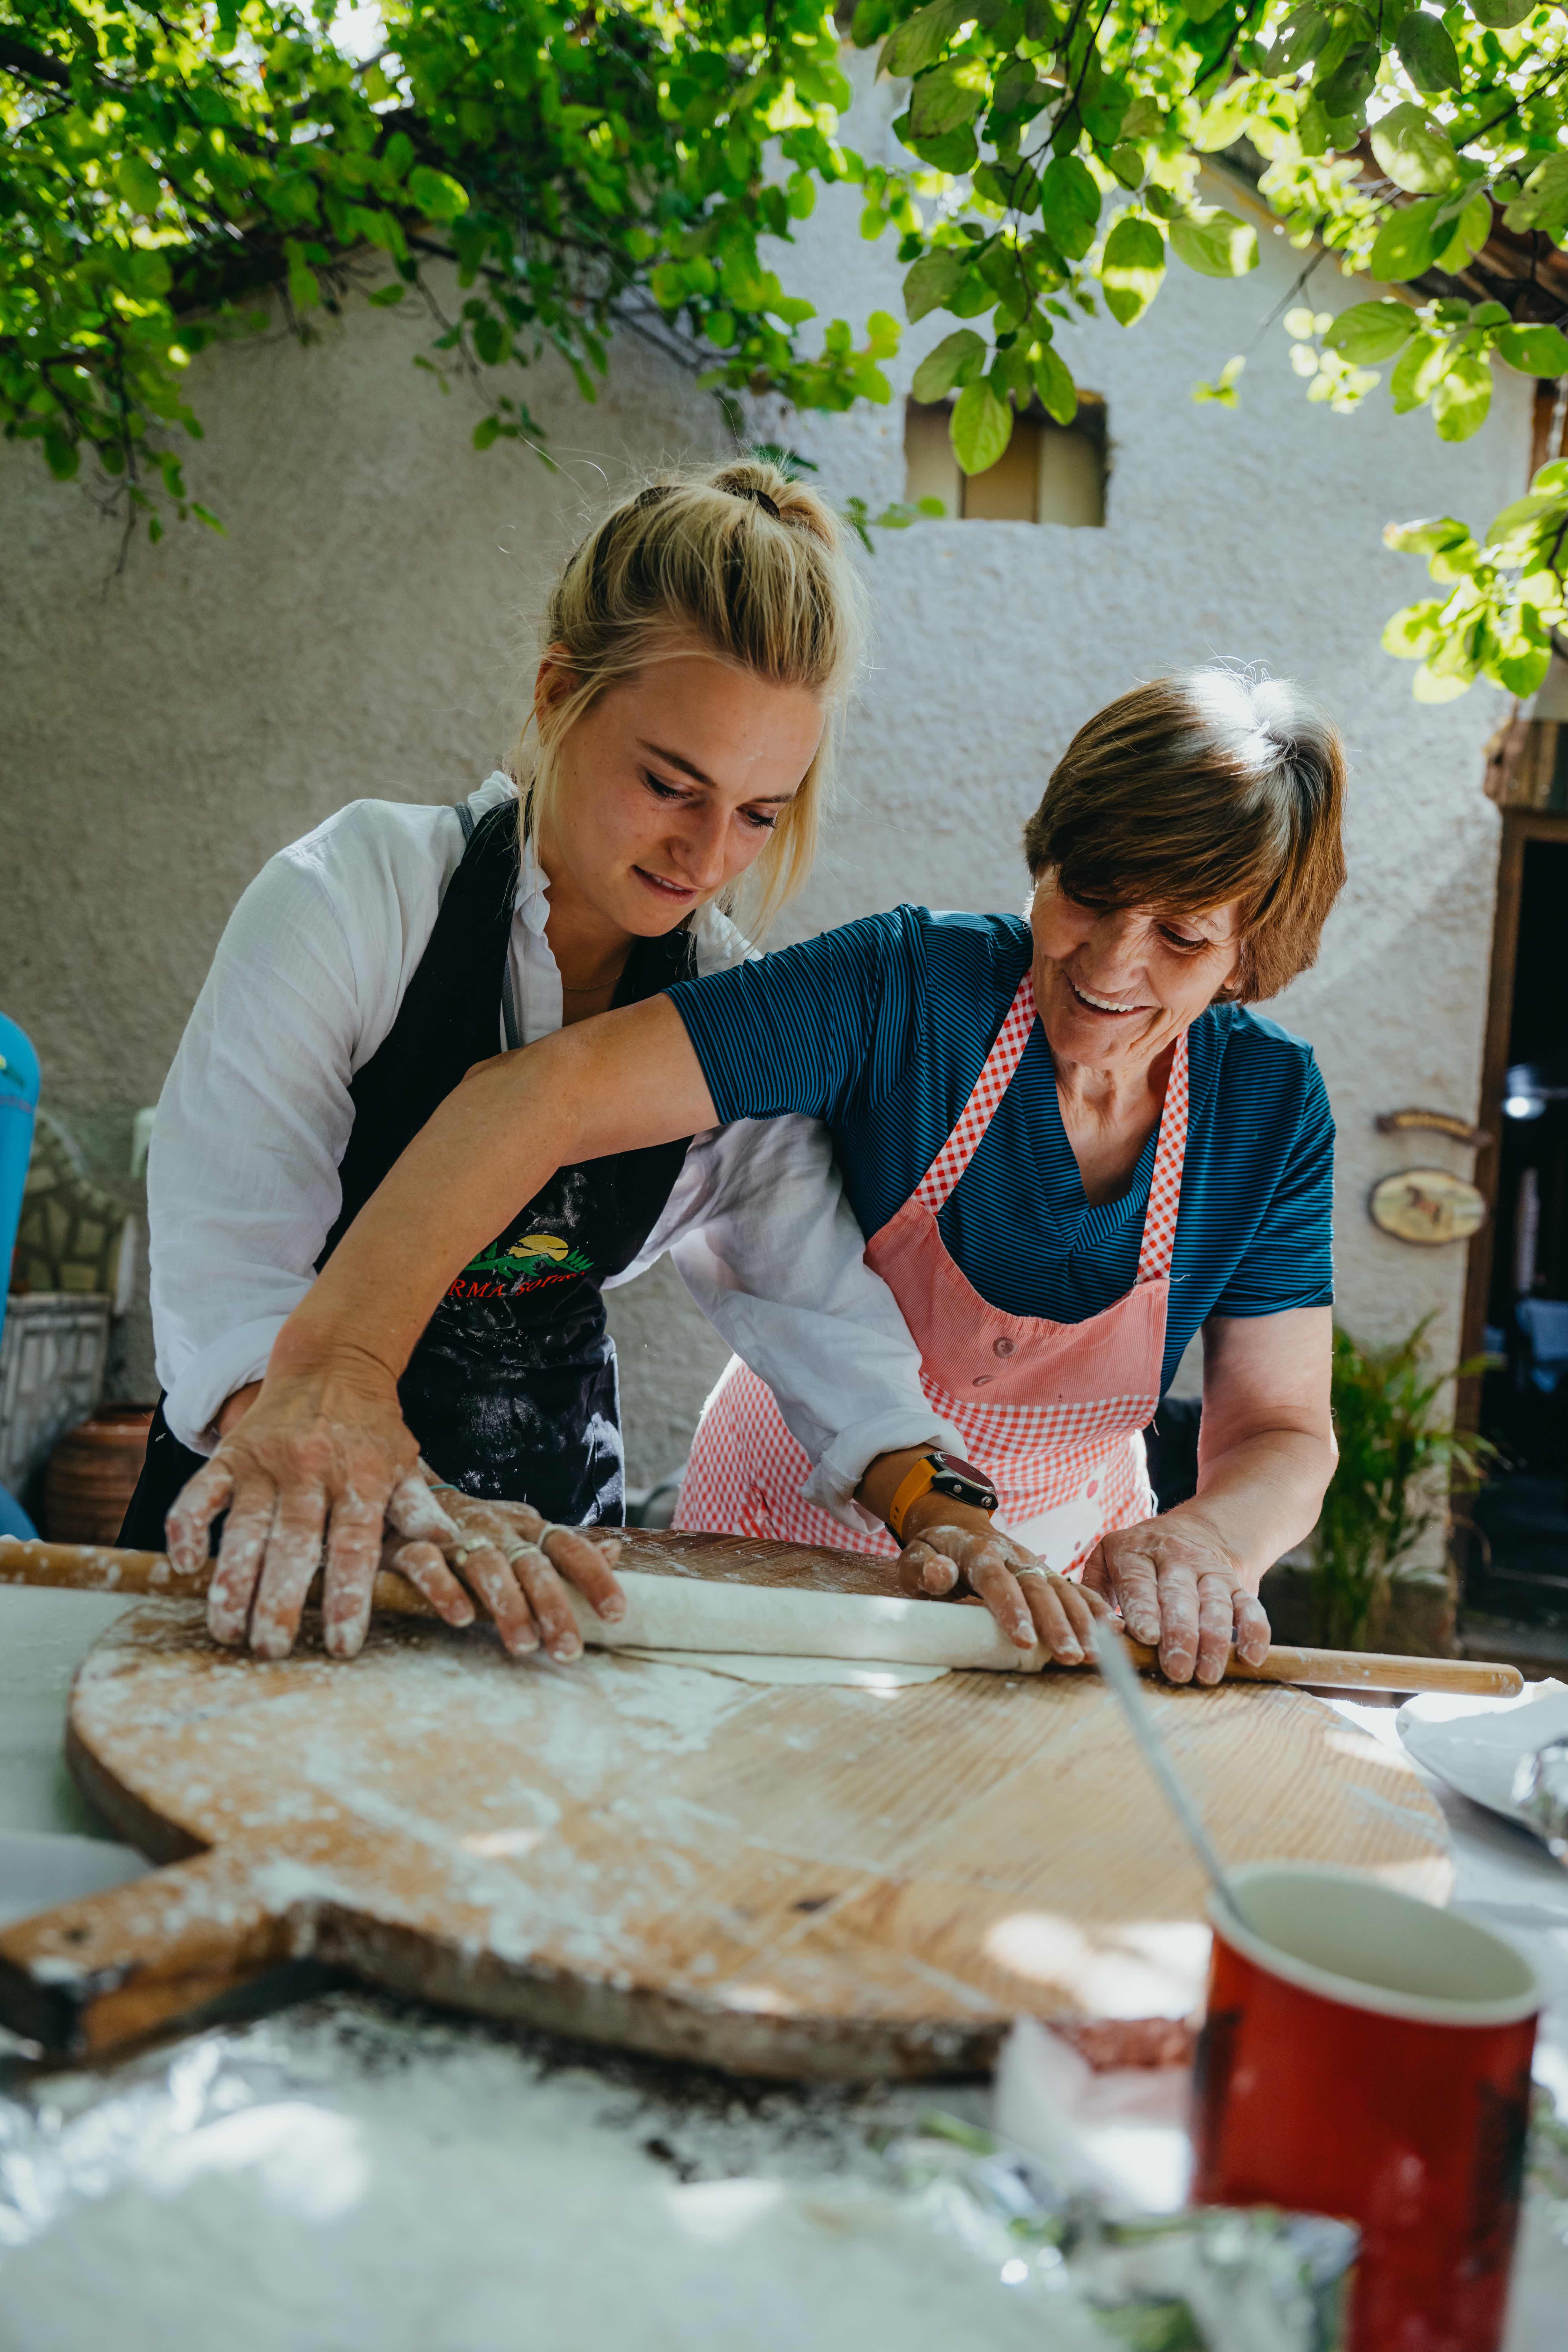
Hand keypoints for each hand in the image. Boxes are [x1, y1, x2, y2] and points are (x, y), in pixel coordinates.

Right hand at [167, 1350, 434, 1661]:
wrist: (331, 1363)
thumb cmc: (372, 1428)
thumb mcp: (404, 1461)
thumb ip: (418, 1505)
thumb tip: (446, 1541)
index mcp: (360, 1479)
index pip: (353, 1547)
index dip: (347, 1597)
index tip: (340, 1645)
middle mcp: (312, 1471)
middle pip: (295, 1544)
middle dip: (280, 1601)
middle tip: (270, 1650)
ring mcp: (267, 1463)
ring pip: (245, 1528)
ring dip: (232, 1582)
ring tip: (226, 1631)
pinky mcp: (232, 1453)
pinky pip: (201, 1492)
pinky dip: (188, 1526)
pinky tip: (184, 1565)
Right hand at [385, 1484, 624, 1663]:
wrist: (399, 1495)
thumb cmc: (473, 1529)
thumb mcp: (521, 1535)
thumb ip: (564, 1549)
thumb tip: (616, 1551)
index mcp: (525, 1527)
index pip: (569, 1548)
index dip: (595, 1577)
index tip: (617, 1614)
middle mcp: (496, 1529)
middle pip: (533, 1565)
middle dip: (554, 1608)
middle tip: (569, 1651)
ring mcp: (454, 1534)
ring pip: (487, 1566)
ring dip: (507, 1606)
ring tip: (523, 1645)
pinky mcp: (411, 1546)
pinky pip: (428, 1565)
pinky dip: (444, 1589)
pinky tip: (459, 1618)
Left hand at [893, 1504, 1108, 1665]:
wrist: (957, 1525)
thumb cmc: (934, 1552)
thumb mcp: (916, 1557)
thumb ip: (925, 1568)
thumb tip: (941, 1573)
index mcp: (979, 1553)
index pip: (997, 1582)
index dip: (1013, 1610)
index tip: (1025, 1640)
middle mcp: (1014, 1557)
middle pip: (1038, 1589)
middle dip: (1056, 1624)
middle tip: (1069, 1656)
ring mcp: (1035, 1565)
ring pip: (1062, 1591)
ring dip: (1081, 1622)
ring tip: (1094, 1655)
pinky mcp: (1047, 1574)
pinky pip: (1075, 1589)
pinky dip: (1095, 1607)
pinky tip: (1114, 1630)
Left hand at [1081, 1510, 1269, 1685]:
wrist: (1197, 1530)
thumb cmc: (1140, 1559)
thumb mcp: (1109, 1558)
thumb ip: (1094, 1589)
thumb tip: (1090, 1628)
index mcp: (1137, 1552)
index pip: (1140, 1582)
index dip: (1144, 1609)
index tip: (1146, 1636)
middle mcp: (1176, 1558)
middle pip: (1179, 1597)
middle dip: (1179, 1634)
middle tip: (1176, 1669)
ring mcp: (1210, 1571)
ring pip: (1216, 1605)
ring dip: (1214, 1642)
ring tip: (1207, 1674)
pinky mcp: (1238, 1584)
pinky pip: (1250, 1607)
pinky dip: (1255, 1632)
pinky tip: (1251, 1657)